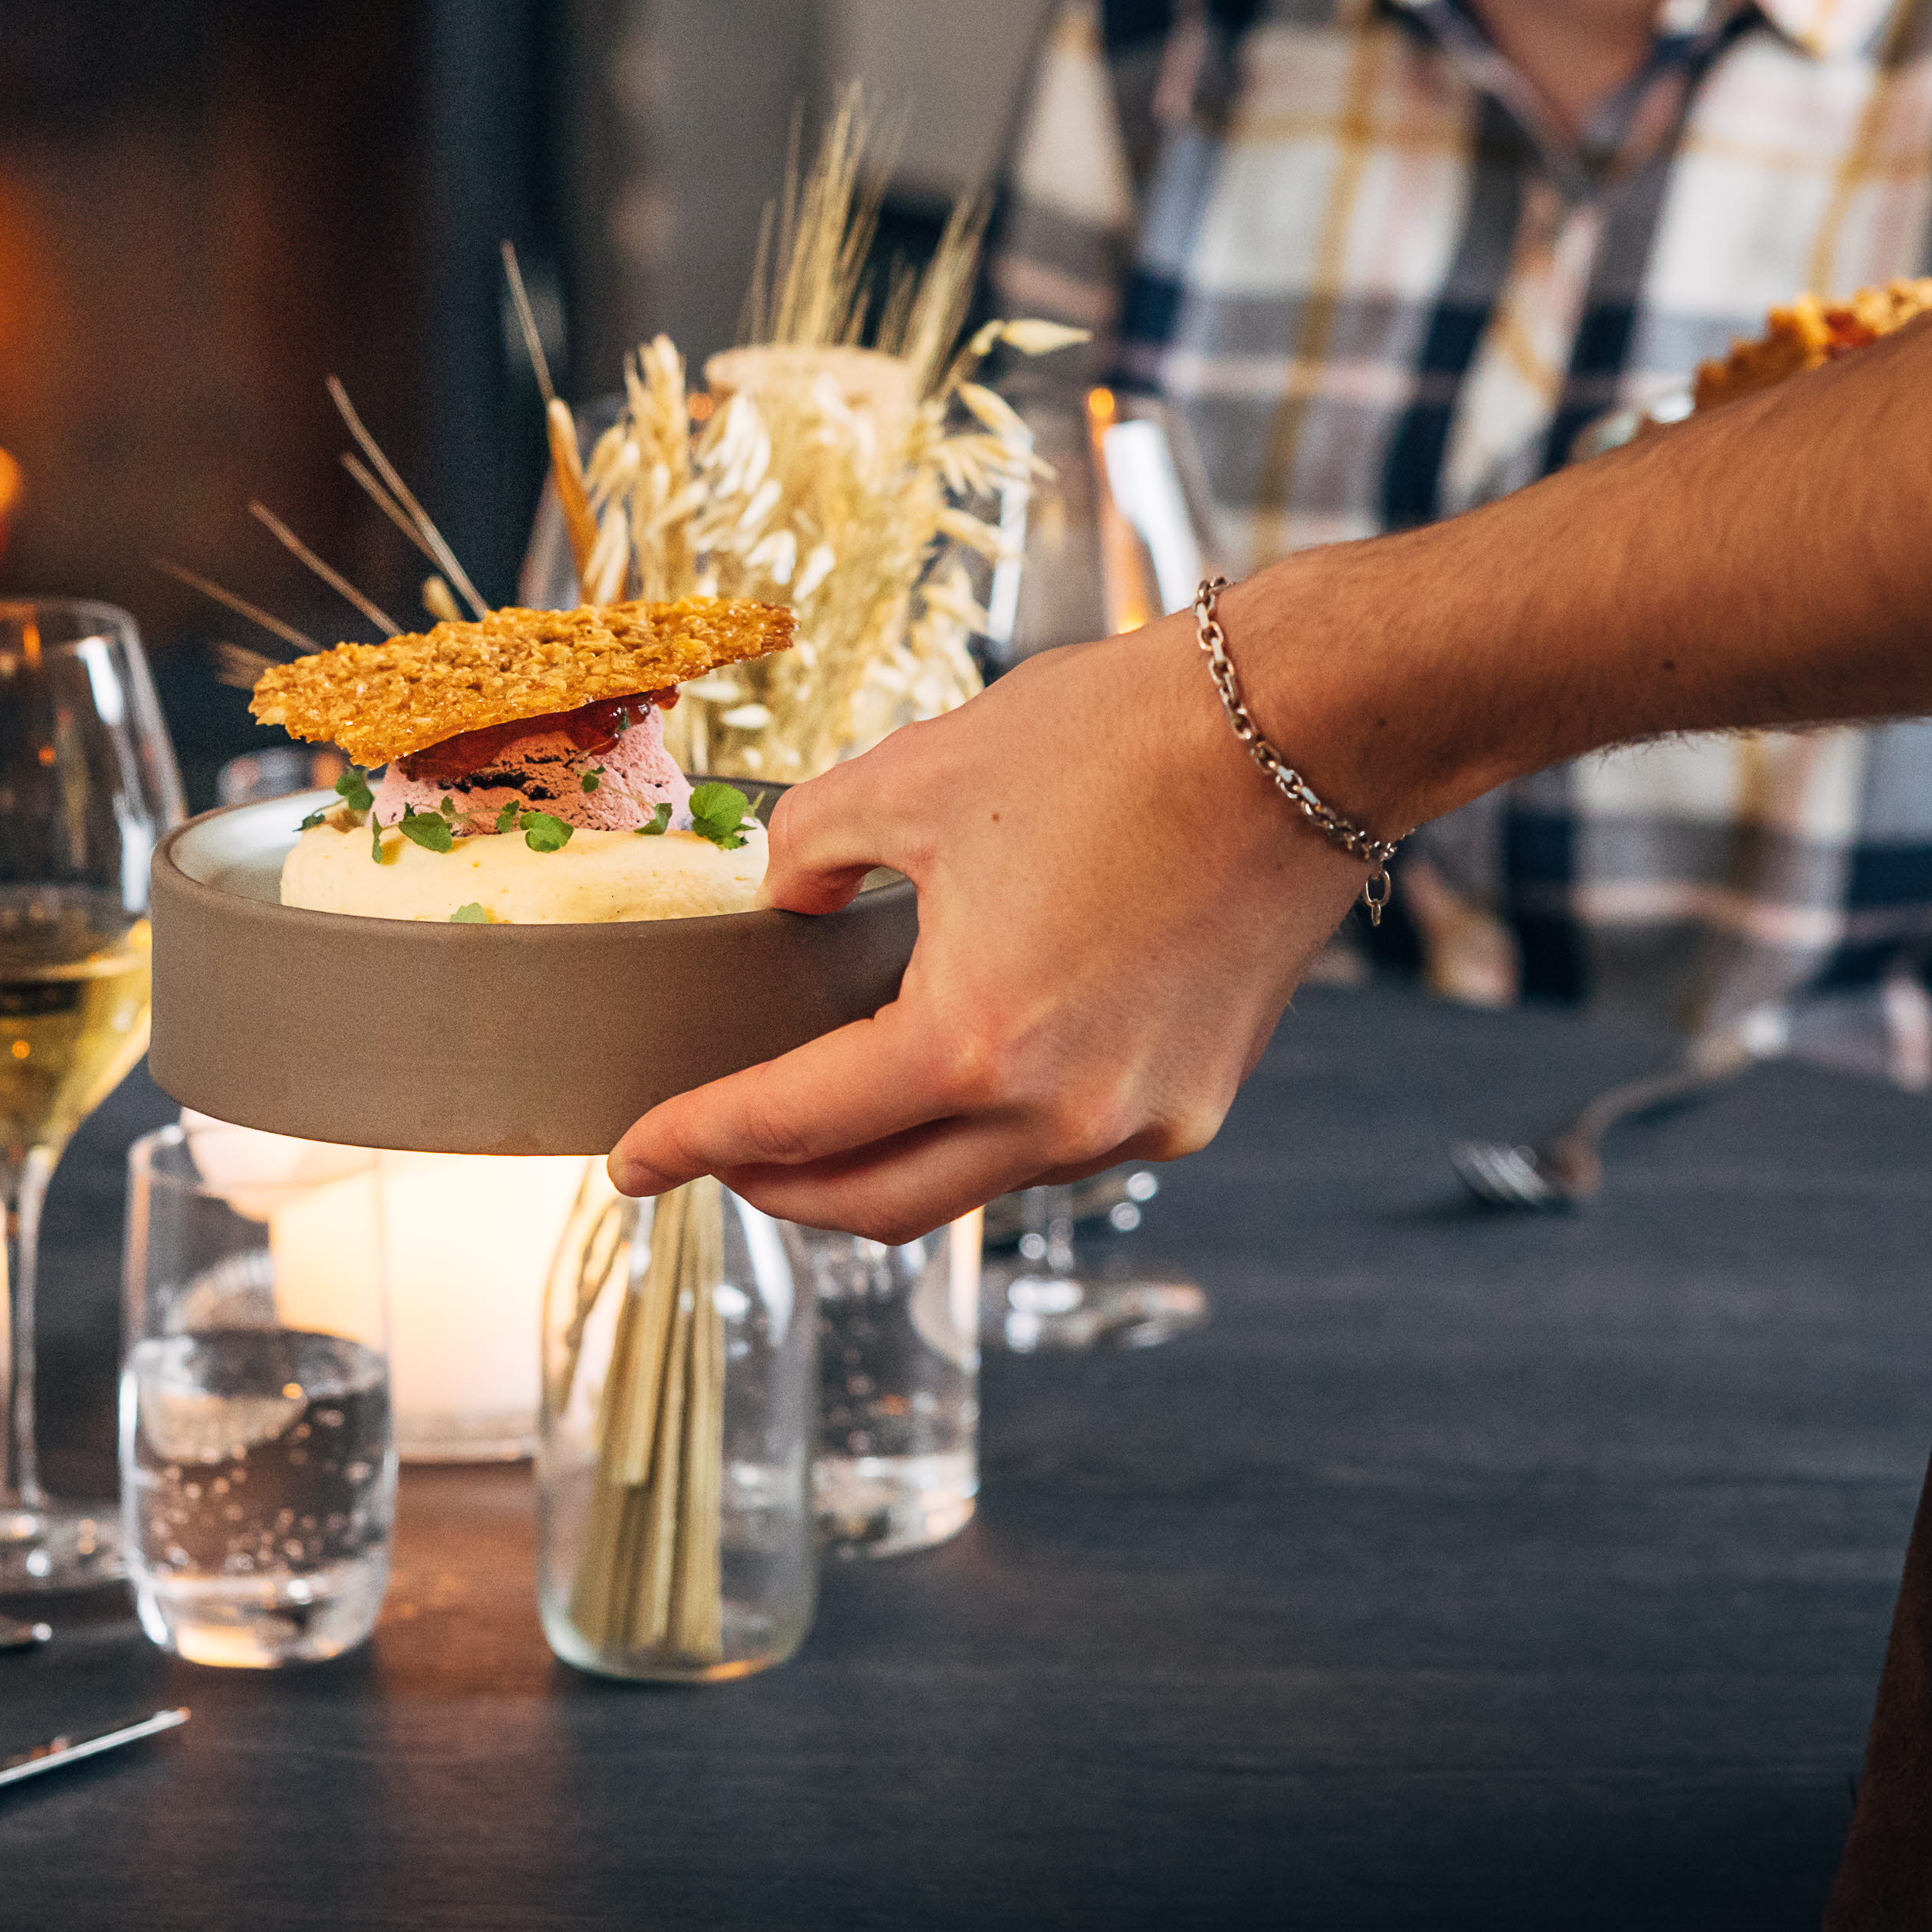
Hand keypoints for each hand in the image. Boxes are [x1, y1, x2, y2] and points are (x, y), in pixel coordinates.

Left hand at [605, 605, 1375, 1239]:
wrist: (1302, 729)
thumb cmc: (1112, 739)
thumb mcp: (914, 775)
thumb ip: (811, 849)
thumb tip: (783, 903)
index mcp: (973, 1042)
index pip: (795, 1124)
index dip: (695, 1144)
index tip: (629, 1162)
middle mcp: (1061, 1117)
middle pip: (877, 1201)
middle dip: (773, 1188)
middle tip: (709, 1154)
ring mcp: (1138, 1122)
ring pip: (968, 1183)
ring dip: (880, 1160)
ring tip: (817, 1108)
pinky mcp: (1194, 1100)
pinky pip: (1054, 1148)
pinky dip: (976, 1128)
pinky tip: (943, 1072)